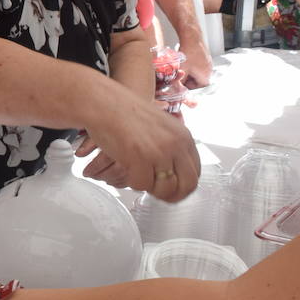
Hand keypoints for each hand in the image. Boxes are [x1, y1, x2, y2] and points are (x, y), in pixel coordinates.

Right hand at [75, 87, 200, 200]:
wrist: (104, 103)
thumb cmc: (125, 113)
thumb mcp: (160, 126)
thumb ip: (171, 146)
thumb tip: (173, 171)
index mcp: (183, 137)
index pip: (195, 173)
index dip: (182, 186)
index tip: (171, 190)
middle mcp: (176, 145)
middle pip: (186, 185)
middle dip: (171, 195)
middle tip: (157, 194)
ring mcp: (159, 152)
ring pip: (163, 189)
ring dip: (149, 188)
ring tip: (137, 175)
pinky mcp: (140, 159)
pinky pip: (142, 185)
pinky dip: (133, 182)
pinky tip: (126, 169)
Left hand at [180, 41, 212, 88]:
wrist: (192, 38)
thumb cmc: (188, 53)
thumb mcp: (182, 70)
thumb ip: (181, 81)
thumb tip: (178, 87)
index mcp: (205, 76)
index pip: (198, 87)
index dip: (189, 87)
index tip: (182, 83)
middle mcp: (209, 70)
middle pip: (199, 80)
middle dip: (189, 79)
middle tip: (181, 76)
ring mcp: (208, 63)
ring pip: (198, 73)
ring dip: (190, 72)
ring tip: (183, 68)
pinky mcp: (206, 57)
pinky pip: (199, 65)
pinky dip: (193, 66)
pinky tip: (186, 61)